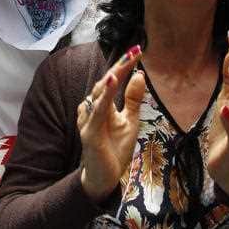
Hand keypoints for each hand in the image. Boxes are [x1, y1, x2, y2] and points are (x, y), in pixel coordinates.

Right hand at [78, 46, 144, 202]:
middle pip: (105, 81)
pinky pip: (98, 110)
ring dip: (113, 76)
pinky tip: (111, 82)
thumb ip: (132, 99)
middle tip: (135, 51)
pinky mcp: (89, 132)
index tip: (138, 50)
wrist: (105, 177)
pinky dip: (105, 95)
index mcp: (101, 104)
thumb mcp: (129, 120)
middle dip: (120, 65)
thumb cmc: (114, 149)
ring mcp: (88, 119)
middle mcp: (91, 108)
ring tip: (126, 62)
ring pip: (100, 93)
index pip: (112, 79)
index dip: (123, 65)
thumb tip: (139, 74)